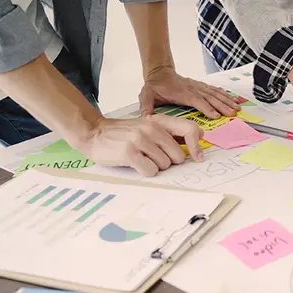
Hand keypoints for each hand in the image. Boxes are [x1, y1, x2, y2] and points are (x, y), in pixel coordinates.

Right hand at [79, 114, 203, 176]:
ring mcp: (140, 140)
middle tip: (153, 156)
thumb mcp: (149, 127)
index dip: (197, 146)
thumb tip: (199, 138)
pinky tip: (135, 163)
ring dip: (155, 166)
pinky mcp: (129, 153)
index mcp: (160, 121)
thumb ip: (171, 132)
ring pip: (165, 165)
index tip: (198, 158)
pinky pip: (150, 171)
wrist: (94, 133)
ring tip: (141, 157)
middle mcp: (151, 128)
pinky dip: (145, 171)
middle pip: (178, 156)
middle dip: (169, 161)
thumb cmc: (125, 134)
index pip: (190, 129)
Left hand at [139, 67, 239, 118]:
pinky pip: (215, 90)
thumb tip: (146, 117)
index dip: (206, 107)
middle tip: (232, 113)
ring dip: (226, 101)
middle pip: (210, 97)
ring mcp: (198, 86)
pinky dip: (225, 95)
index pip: (196, 100)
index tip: (216, 115)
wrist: (160, 72)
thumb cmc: (154, 85)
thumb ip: (146, 106)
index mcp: (181, 92)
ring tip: (237, 108)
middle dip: (222, 105)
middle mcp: (192, 88)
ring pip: (215, 93)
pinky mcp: (201, 86)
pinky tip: (233, 99)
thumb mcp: (146, 95)